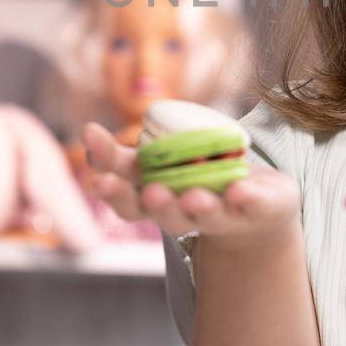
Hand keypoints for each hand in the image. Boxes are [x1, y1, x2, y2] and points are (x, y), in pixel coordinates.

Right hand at [80, 122, 301, 249]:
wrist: (260, 213)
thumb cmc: (201, 177)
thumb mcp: (163, 161)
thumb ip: (127, 155)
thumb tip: (85, 131)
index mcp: (153, 192)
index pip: (122, 182)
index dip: (104, 161)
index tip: (89, 136)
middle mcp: (179, 209)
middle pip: (154, 209)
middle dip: (141, 199)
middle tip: (133, 188)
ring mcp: (218, 213)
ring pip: (200, 215)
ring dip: (193, 206)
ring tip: (191, 196)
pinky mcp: (255, 211)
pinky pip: (251, 206)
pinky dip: (246, 199)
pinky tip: (241, 190)